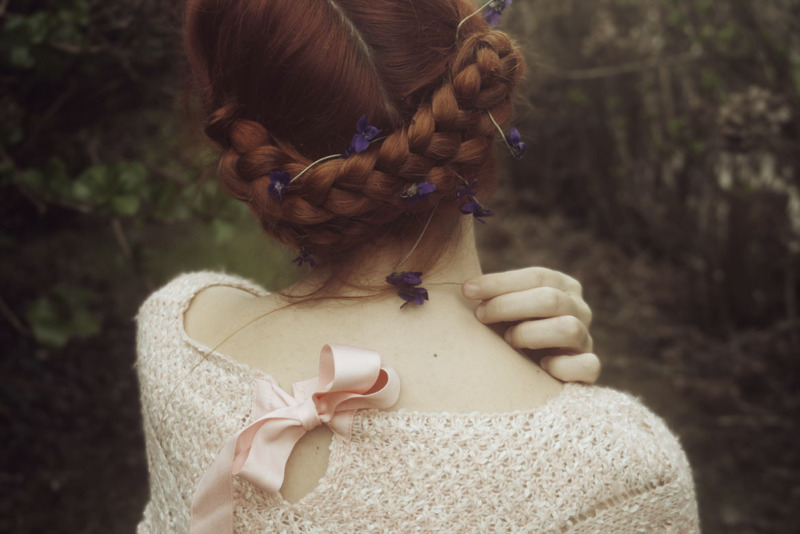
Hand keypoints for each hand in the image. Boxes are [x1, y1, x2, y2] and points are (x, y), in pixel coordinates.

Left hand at [462, 267, 600, 383]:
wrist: (526, 372)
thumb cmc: (508, 330)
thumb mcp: (504, 308)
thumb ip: (493, 294)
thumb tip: (466, 286)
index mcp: (562, 287)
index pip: (537, 277)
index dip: (500, 282)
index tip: (466, 290)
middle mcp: (579, 310)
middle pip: (551, 300)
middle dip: (509, 306)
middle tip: (480, 316)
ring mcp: (585, 340)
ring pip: (568, 329)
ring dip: (530, 333)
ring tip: (507, 341)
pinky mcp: (588, 370)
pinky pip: (587, 365)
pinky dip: (562, 366)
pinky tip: (540, 367)